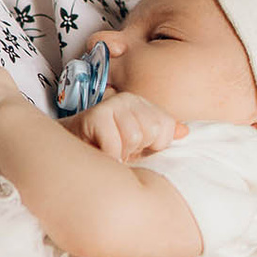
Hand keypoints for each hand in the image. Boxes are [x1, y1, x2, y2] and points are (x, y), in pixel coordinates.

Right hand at [65, 92, 186, 161]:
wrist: (72, 150)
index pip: (166, 127)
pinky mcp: (95, 115)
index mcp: (142, 103)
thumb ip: (162, 137)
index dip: (152, 145)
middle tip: (120, 149)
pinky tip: (101, 152)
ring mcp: (111, 104)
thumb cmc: (107, 149)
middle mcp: (128, 99)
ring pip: (134, 137)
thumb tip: (185, 131)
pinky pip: (115, 145)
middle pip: (152, 131)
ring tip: (110, 150)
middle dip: (136, 149)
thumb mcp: (140, 145)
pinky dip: (109, 157)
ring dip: (121, 153)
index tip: (135, 147)